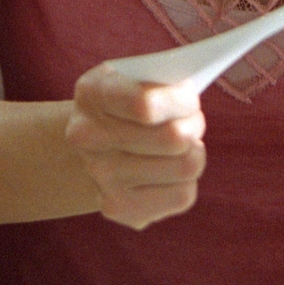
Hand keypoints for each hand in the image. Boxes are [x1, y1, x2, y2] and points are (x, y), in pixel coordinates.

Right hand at [63, 64, 206, 229]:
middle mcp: (88, 138)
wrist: (91, 145)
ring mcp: (101, 177)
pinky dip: (187, 180)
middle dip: (194, 123)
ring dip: (194, 151)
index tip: (189, 95)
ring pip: (186, 166)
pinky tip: (171, 169)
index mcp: (92, 94)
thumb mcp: (135, 75)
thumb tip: (190, 93)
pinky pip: (183, 195)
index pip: (146, 106)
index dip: (180, 100)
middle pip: (174, 137)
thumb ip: (162, 78)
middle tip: (191, 118)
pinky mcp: (119, 208)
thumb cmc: (127, 103)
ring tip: (183, 142)